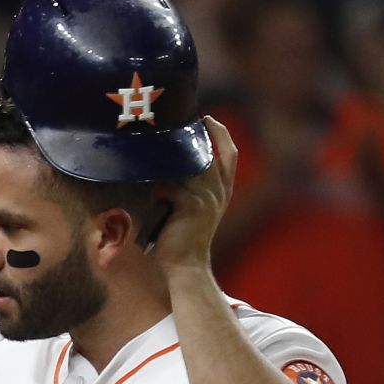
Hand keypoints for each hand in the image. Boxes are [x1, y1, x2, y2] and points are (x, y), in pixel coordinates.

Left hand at [150, 116, 238, 271]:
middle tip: (171, 131)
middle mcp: (218, 191)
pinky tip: (154, 204)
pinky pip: (170, 186)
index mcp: (222, 190)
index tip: (208, 119)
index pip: (230, 154)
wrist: (186, 265)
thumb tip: (169, 163)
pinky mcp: (191, 205)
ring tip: (154, 174)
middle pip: (207, 154)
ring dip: (166, 169)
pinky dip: (159, 192)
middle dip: (191, 141)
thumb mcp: (193, 208)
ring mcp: (207, 197)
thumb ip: (189, 186)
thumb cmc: (181, 237)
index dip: (221, 134)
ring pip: (185, 168)